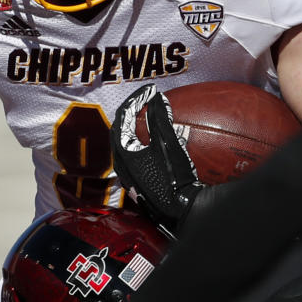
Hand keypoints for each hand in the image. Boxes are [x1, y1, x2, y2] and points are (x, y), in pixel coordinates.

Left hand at [111, 85, 200, 230]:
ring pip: (126, 147)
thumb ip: (160, 118)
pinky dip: (143, 145)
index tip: (148, 91)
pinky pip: (136, 158)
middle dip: (130, 115)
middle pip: (120, 133)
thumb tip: (156, 97)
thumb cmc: (173, 176)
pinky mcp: (140, 186)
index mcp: (124, 153)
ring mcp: (131, 177)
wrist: (182, 210)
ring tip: (148, 120)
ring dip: (135, 131)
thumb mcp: (168, 143)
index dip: (135, 101)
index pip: (122, 119)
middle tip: (143, 103)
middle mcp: (122, 166)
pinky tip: (158, 145)